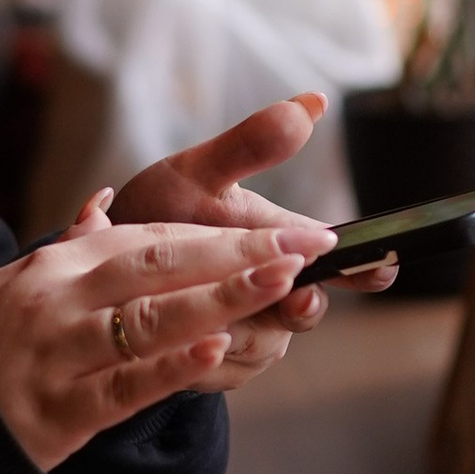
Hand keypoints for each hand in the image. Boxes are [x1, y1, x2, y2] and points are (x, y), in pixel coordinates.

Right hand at [0, 213, 336, 471]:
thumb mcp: (13, 281)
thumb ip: (69, 246)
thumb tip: (105, 205)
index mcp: (56, 262)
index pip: (153, 239)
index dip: (225, 236)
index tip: (288, 235)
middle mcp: (58, 299)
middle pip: (161, 266)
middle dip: (239, 256)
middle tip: (307, 247)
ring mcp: (59, 354)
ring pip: (150, 321)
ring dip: (221, 299)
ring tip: (280, 284)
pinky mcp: (59, 412)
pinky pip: (124, 385)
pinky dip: (171, 370)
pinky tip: (216, 353)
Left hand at [111, 90, 399, 372]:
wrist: (96, 267)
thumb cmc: (155, 213)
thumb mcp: (197, 176)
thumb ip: (250, 147)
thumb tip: (311, 102)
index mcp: (281, 247)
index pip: (347, 262)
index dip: (370, 268)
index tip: (377, 266)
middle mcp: (274, 294)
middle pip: (304, 313)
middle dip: (297, 306)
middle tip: (296, 295)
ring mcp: (247, 334)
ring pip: (261, 347)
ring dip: (233, 329)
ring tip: (198, 312)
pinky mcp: (213, 368)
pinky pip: (219, 371)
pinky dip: (194, 354)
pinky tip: (167, 338)